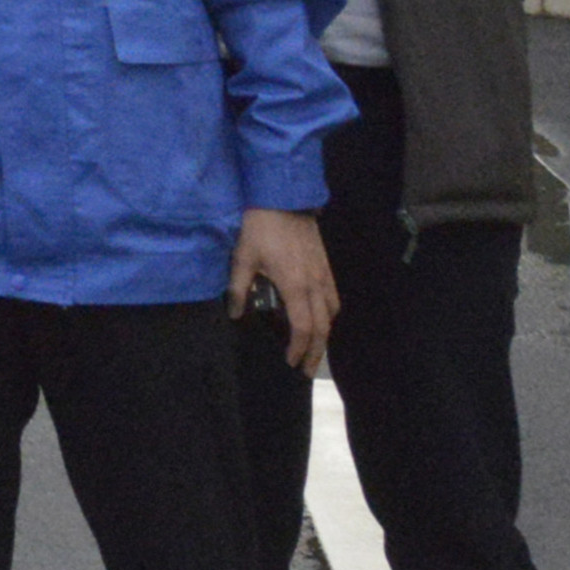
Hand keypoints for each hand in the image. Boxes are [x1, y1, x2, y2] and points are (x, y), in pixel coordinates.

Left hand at [233, 205, 338, 371]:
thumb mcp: (243, 257)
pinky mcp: (326, 267)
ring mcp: (324, 275)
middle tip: (305, 370)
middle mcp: (315, 285)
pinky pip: (333, 299)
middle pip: (323, 328)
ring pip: (331, 314)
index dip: (298, 348)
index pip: (303, 327)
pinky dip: (328, 316)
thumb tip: (236, 315)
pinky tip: (319, 320)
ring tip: (312, 351)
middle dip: (315, 352)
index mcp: (296, 286)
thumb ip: (239, 288)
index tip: (290, 362)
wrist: (283, 198)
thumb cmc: (260, 228)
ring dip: (324, 336)